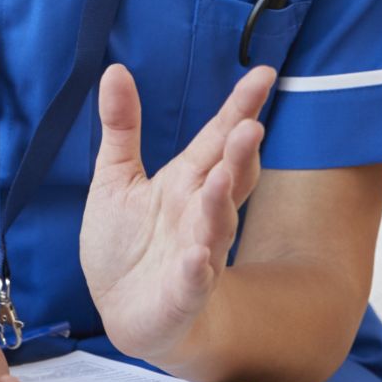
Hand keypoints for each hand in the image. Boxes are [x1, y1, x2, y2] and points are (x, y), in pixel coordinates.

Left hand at [78, 65, 273, 367]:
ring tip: (223, 177)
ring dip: (220, 203)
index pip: (217, 138)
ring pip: (216, 226)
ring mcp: (196, 254)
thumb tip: (115, 69)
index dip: (240, 108)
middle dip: (240, 153)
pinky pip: (192, 281)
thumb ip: (122, 126)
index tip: (265, 73)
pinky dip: (196, 270)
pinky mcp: (182, 293)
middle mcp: (199, 213)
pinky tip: (198, 258)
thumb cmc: (127, 243)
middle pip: (229, 177)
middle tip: (250, 126)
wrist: (126, 312)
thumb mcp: (116, 177)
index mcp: (186, 181)